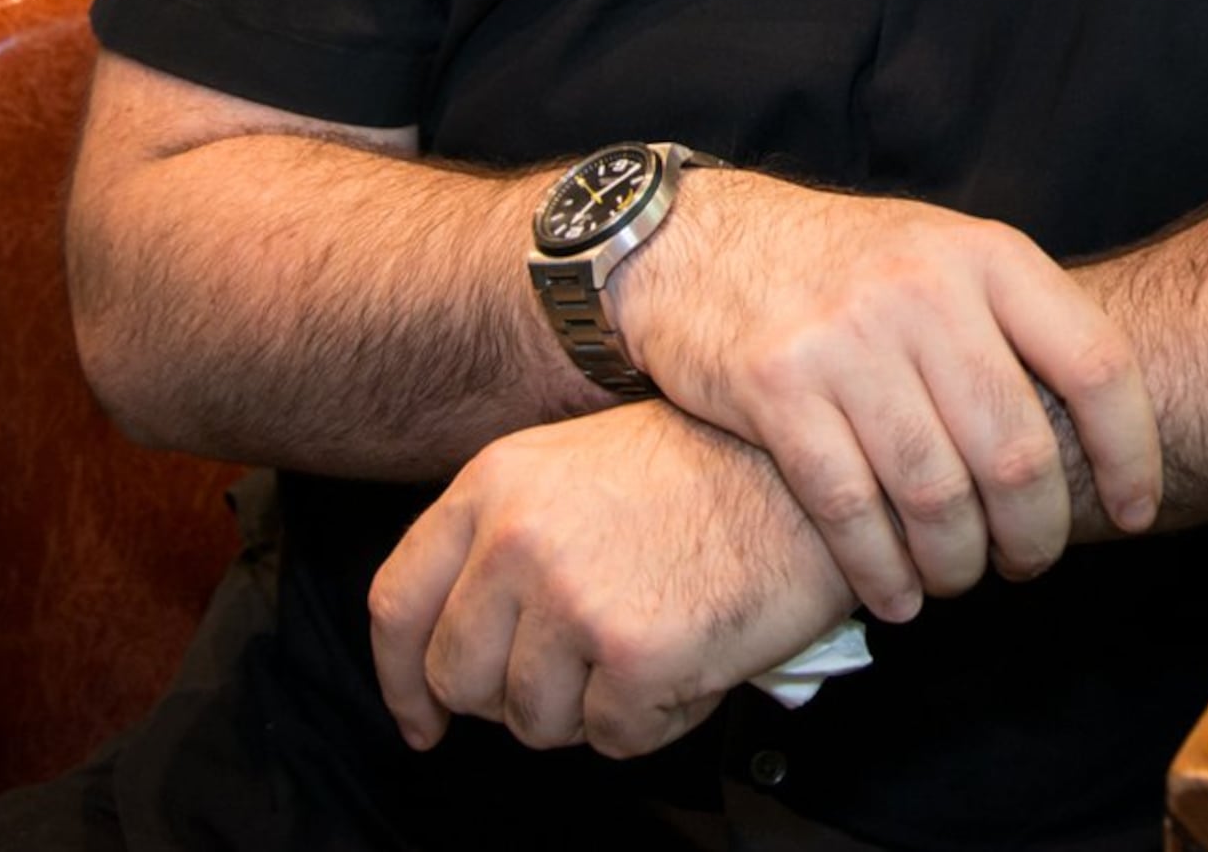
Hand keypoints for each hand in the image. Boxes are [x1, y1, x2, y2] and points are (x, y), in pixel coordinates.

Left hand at [369, 400, 851, 758]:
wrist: (808, 470)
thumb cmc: (708, 469)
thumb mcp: (575, 470)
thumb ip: (504, 539)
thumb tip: (456, 643)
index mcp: (494, 485)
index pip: (399, 604)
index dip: (403, 679)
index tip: (422, 718)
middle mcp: (518, 540)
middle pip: (460, 679)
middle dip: (513, 698)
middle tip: (578, 676)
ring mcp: (574, 598)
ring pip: (533, 721)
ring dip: (589, 709)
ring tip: (649, 647)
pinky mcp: (636, 654)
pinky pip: (612, 738)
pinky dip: (654, 719)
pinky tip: (689, 658)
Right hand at [609, 171, 1160, 620]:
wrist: (698, 241)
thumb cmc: (843, 268)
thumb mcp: (942, 256)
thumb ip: (1013, 324)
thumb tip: (1101, 430)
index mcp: (987, 256)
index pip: (1096, 364)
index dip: (1129, 453)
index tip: (1137, 510)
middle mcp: (924, 289)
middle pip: (1016, 451)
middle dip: (1034, 533)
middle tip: (1026, 562)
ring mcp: (847, 337)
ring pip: (936, 493)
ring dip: (956, 563)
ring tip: (957, 578)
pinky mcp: (776, 386)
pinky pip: (850, 508)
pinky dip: (880, 570)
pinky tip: (893, 594)